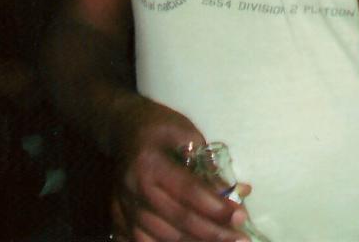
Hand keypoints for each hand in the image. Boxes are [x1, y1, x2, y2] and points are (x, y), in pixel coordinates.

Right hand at [109, 97, 247, 241]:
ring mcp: (122, 209)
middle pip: (177, 220)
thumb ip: (210, 165)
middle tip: (239, 239)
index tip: (240, 218)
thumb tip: (240, 192)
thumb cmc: (161, 128)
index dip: (215, 207)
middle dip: (211, 232)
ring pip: (160, 238)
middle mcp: (134, 190)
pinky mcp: (118, 220)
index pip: (188, 191)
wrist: (123, 130)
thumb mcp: (188, 134)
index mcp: (151, 164)